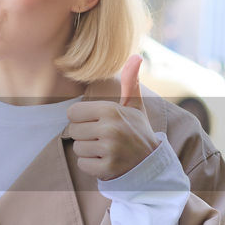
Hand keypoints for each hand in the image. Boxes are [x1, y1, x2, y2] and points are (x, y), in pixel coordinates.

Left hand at [66, 55, 158, 180]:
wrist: (151, 162)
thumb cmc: (137, 130)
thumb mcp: (134, 106)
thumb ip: (130, 82)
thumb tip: (136, 56)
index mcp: (111, 110)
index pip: (73, 113)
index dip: (82, 118)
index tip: (96, 122)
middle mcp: (110, 129)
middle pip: (73, 131)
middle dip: (85, 135)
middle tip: (102, 137)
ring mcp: (109, 150)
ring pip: (78, 148)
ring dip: (88, 150)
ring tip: (105, 148)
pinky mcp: (107, 169)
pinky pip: (83, 165)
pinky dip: (92, 165)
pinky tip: (106, 160)